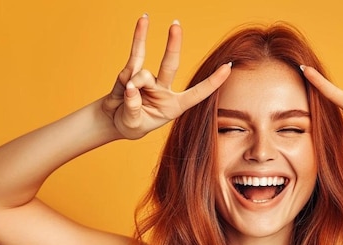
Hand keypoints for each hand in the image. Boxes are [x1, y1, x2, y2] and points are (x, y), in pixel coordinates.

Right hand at [102, 16, 230, 138]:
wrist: (114, 121)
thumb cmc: (130, 124)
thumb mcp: (132, 124)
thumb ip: (133, 107)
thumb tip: (131, 86)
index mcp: (174, 107)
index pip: (197, 94)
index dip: (212, 82)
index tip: (227, 68)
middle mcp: (164, 90)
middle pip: (171, 65)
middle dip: (174, 46)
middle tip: (175, 25)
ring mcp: (149, 80)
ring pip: (145, 73)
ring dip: (136, 80)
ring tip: (128, 89)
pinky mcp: (131, 72)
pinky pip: (136, 54)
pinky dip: (138, 40)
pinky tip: (143, 21)